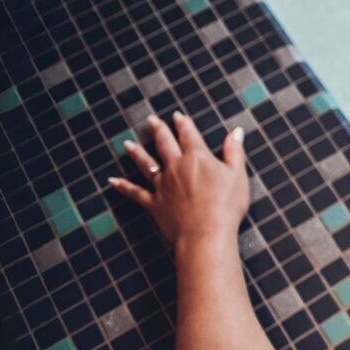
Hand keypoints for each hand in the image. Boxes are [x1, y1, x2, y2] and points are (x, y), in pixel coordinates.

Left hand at [109, 113, 248, 245]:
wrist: (206, 233)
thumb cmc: (226, 206)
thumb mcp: (237, 176)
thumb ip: (234, 152)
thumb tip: (236, 132)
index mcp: (197, 158)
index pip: (189, 135)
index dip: (183, 124)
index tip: (177, 116)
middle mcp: (176, 167)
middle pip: (164, 144)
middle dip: (159, 130)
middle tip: (151, 120)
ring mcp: (162, 185)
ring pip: (146, 164)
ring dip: (136, 153)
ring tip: (128, 144)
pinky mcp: (154, 203)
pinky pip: (135, 192)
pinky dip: (123, 186)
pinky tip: (112, 181)